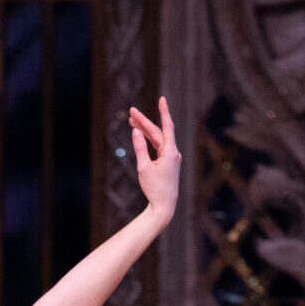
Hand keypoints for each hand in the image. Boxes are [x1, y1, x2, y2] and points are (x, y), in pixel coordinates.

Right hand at [128, 98, 178, 218]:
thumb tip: (136, 131)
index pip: (167, 126)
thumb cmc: (154, 188)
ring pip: (157, 139)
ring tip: (132, 120)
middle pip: (158, 132)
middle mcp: (173, 152)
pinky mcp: (168, 163)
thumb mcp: (143, 168)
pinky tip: (141, 134)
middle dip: (144, 122)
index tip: (162, 99)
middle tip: (131, 111)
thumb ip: (139, 148)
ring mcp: (171, 158)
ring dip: (145, 130)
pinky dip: (149, 140)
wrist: (164, 206)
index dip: (164, 111)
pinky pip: (158, 147)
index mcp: (170, 152)